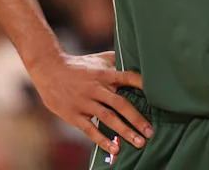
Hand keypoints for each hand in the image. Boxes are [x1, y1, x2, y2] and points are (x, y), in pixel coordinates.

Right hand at [28, 51, 151, 157]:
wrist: (49, 70)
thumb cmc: (79, 65)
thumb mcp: (98, 59)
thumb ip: (117, 60)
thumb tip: (137, 59)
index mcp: (105, 74)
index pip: (128, 78)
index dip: (142, 84)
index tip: (159, 94)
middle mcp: (97, 88)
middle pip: (120, 104)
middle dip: (137, 119)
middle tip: (151, 132)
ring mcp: (85, 102)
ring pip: (108, 118)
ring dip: (125, 131)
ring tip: (139, 142)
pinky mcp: (74, 114)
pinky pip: (90, 129)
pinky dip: (102, 140)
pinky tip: (114, 149)